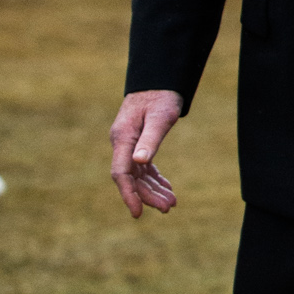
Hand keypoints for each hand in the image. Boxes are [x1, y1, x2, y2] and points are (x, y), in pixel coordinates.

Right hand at [111, 89, 183, 216]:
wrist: (159, 80)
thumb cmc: (160, 96)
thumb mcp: (159, 117)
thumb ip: (150, 139)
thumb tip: (139, 162)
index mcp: (123, 138)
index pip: (121, 173)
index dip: (128, 194)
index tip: (138, 213)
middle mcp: (122, 144)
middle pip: (132, 178)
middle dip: (148, 195)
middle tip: (168, 208)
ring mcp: (129, 145)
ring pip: (139, 175)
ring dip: (153, 190)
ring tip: (172, 203)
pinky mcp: (138, 143)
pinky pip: (144, 168)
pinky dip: (155, 179)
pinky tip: (167, 188)